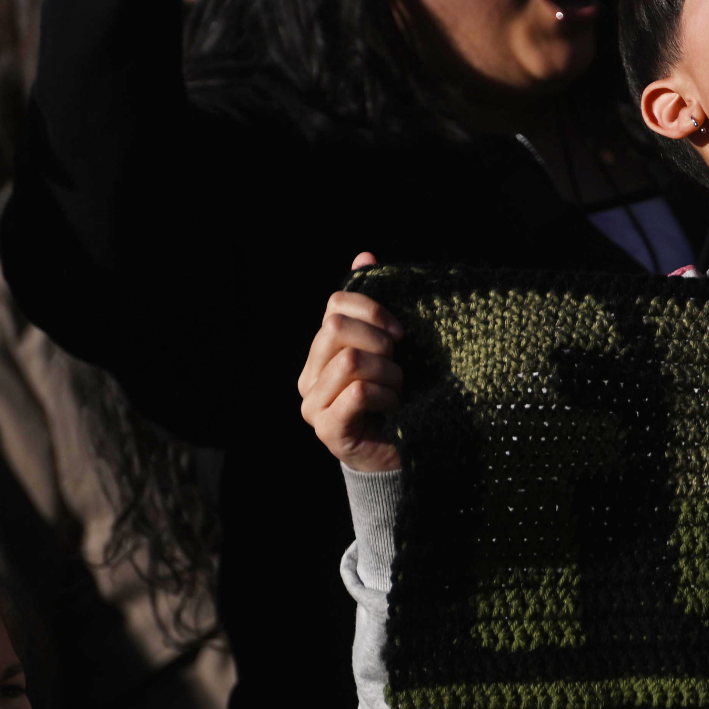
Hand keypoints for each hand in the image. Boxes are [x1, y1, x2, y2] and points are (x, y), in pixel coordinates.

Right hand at [299, 253, 405, 473]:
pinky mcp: (328, 429)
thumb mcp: (389, 347)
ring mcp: (313, 405)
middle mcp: (308, 376)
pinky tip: (394, 408)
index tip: (400, 331)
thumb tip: (364, 254)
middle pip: (337, 330)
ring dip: (389, 375)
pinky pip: (358, 393)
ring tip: (399, 392)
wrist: (400, 455)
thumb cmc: (396, 399)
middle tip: (400, 366)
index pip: (334, 305)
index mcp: (319, 351)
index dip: (372, 309)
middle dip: (381, 344)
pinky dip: (386, 396)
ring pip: (351, 362)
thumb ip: (372, 305)